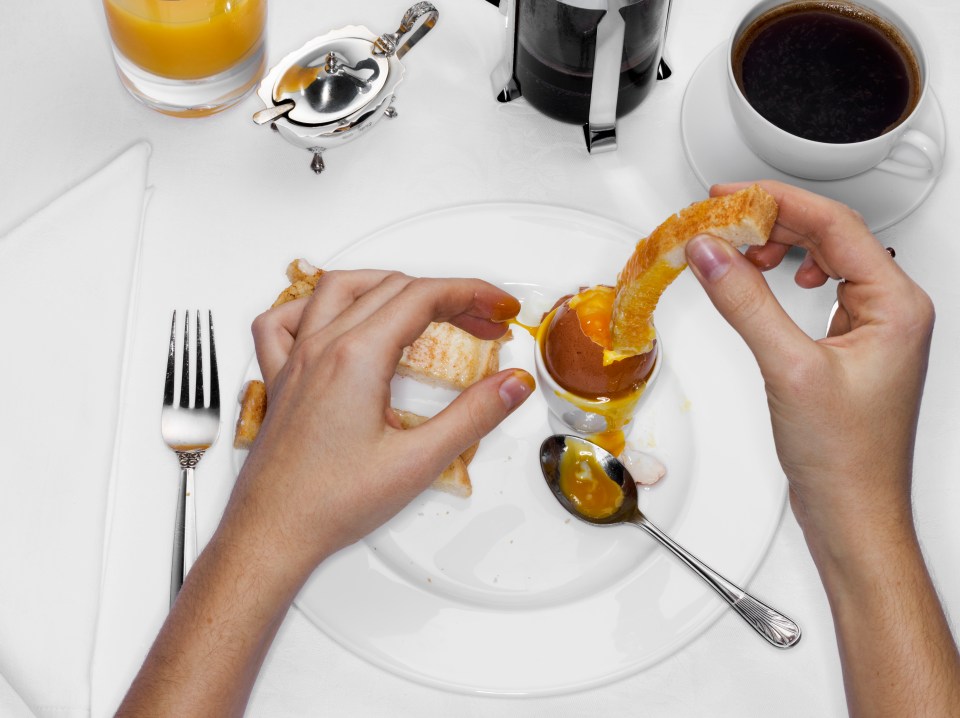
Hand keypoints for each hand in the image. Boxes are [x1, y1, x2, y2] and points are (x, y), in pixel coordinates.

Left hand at [226, 270, 534, 579]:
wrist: (271, 534)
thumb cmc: (328, 504)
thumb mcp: (418, 462)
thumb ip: (473, 417)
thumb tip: (511, 385)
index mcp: (356, 358)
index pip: (424, 296)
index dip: (471, 293)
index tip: (500, 307)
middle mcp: (322, 348)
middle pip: (392, 288)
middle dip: (446, 296)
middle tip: (483, 322)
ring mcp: (296, 361)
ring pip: (340, 289)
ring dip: (388, 285)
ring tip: (424, 303)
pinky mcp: (281, 380)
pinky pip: (284, 322)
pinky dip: (314, 307)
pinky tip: (333, 318)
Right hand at [684, 181, 933, 545]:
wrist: (854, 514)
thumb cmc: (845, 458)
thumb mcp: (788, 369)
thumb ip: (746, 303)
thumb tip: (711, 254)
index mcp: (896, 306)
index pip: (834, 225)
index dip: (777, 200)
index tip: (729, 196)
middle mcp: (892, 311)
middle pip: (830, 234)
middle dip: (772, 220)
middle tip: (721, 219)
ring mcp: (873, 329)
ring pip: (825, 259)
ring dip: (779, 247)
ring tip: (739, 250)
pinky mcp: (850, 347)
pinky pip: (821, 289)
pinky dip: (786, 276)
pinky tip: (770, 281)